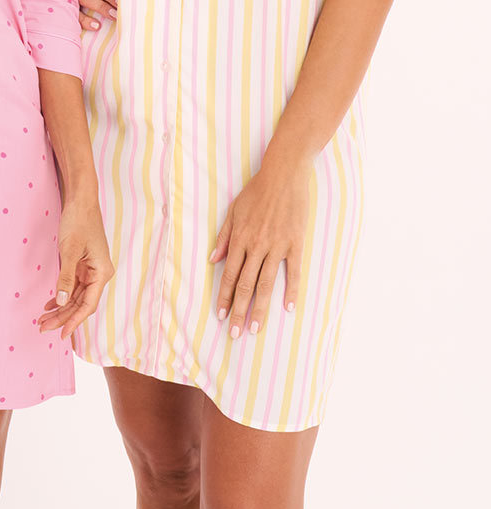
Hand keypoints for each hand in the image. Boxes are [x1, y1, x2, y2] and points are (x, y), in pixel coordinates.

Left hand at [39, 197, 113, 339]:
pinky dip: (62, 295)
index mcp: (102, 272)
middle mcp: (99, 274)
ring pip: (76, 297)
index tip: (62, 334)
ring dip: (61, 308)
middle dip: (63, 316)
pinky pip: (73, 287)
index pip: (88, 304)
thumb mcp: (70, 251)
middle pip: (81, 303)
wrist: (81, 201)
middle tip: (43, 328)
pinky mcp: (83, 265)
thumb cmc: (78, 221)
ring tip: (43, 320)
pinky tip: (49, 304)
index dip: (74, 321)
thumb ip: (66, 278)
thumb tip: (61, 302)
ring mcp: (91, 270)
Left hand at [209, 151, 310, 336]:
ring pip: (266, 283)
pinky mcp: (296, 244)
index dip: (225, 297)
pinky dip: (291, 291)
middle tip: (236, 334)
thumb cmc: (256, 191)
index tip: (221, 315)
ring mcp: (277, 246)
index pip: (230, 275)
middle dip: (240, 311)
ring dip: (260, 308)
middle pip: (246, 285)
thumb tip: (212, 260)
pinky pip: (294, 272)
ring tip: (256, 328)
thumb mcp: (233, 210)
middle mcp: (257, 246)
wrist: (283, 175)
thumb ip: (223, 236)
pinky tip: (288, 308)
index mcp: (240, 238)